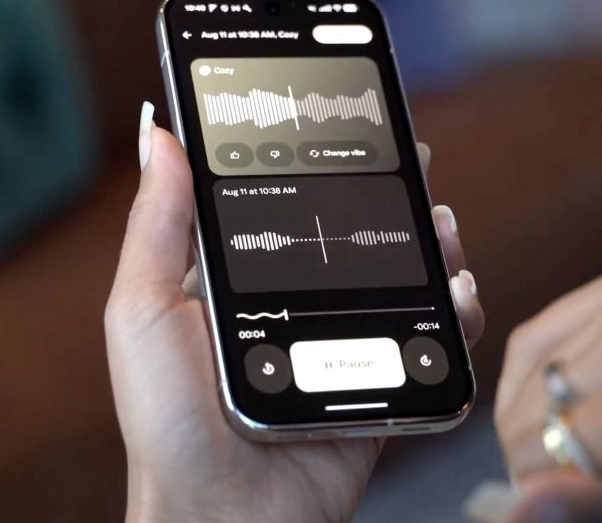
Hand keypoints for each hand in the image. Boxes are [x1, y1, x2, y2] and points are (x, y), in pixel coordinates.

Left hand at [105, 103, 484, 522]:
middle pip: (351, 234)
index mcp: (236, 280)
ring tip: (441, 224)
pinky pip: (428, 341)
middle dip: (386, 194)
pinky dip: (454, 314)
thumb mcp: (143, 309)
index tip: (338, 117)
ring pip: (399, 280)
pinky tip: (458, 290)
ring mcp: (339, 345)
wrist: (225, 514)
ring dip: (429, 245)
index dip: (311, 161)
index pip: (281, 202)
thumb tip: (159, 135)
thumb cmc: (169, 420)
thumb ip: (158, 225)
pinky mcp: (377, 383)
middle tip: (410, 159)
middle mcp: (292, 304)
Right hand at [493, 253, 601, 521]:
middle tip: (575, 487)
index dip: (545, 489)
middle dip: (540, 459)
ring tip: (578, 455)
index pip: (555, 442)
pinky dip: (538, 379)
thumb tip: (525, 509)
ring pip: (529, 371)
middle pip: (534, 406)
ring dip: (537, 422)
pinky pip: (542, 333)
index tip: (560, 509)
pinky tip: (565, 410)